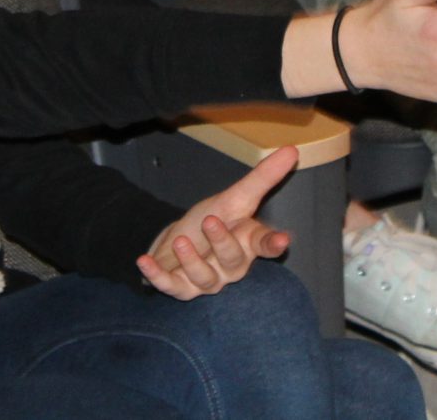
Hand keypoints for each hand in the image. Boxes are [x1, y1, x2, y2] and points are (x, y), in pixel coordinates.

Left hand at [137, 147, 295, 298]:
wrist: (181, 240)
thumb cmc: (214, 220)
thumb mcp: (235, 197)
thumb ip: (263, 178)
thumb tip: (292, 149)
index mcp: (248, 243)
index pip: (264, 244)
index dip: (273, 244)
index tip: (282, 240)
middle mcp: (231, 266)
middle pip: (232, 259)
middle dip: (222, 242)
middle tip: (210, 220)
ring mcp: (208, 280)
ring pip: (205, 278)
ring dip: (192, 261)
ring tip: (182, 241)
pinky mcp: (182, 288)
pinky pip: (171, 286)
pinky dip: (157, 276)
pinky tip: (144, 261)